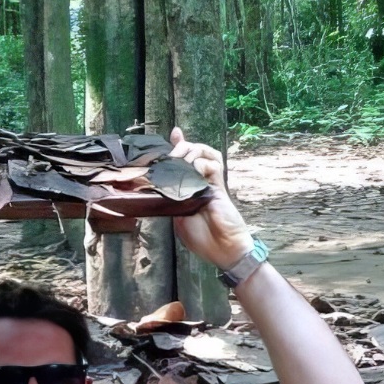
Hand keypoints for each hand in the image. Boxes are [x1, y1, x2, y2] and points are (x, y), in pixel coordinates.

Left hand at [167, 126, 254, 270]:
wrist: (222, 249)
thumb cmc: (202, 239)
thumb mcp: (178, 218)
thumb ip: (171, 201)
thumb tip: (161, 186)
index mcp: (188, 187)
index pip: (184, 160)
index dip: (179, 145)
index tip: (174, 133)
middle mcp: (200, 181)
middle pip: (194, 151)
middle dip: (181, 147)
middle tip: (172, 155)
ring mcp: (211, 182)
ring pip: (206, 152)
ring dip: (193, 151)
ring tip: (183, 159)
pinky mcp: (220, 186)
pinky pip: (214, 166)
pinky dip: (203, 163)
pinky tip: (195, 169)